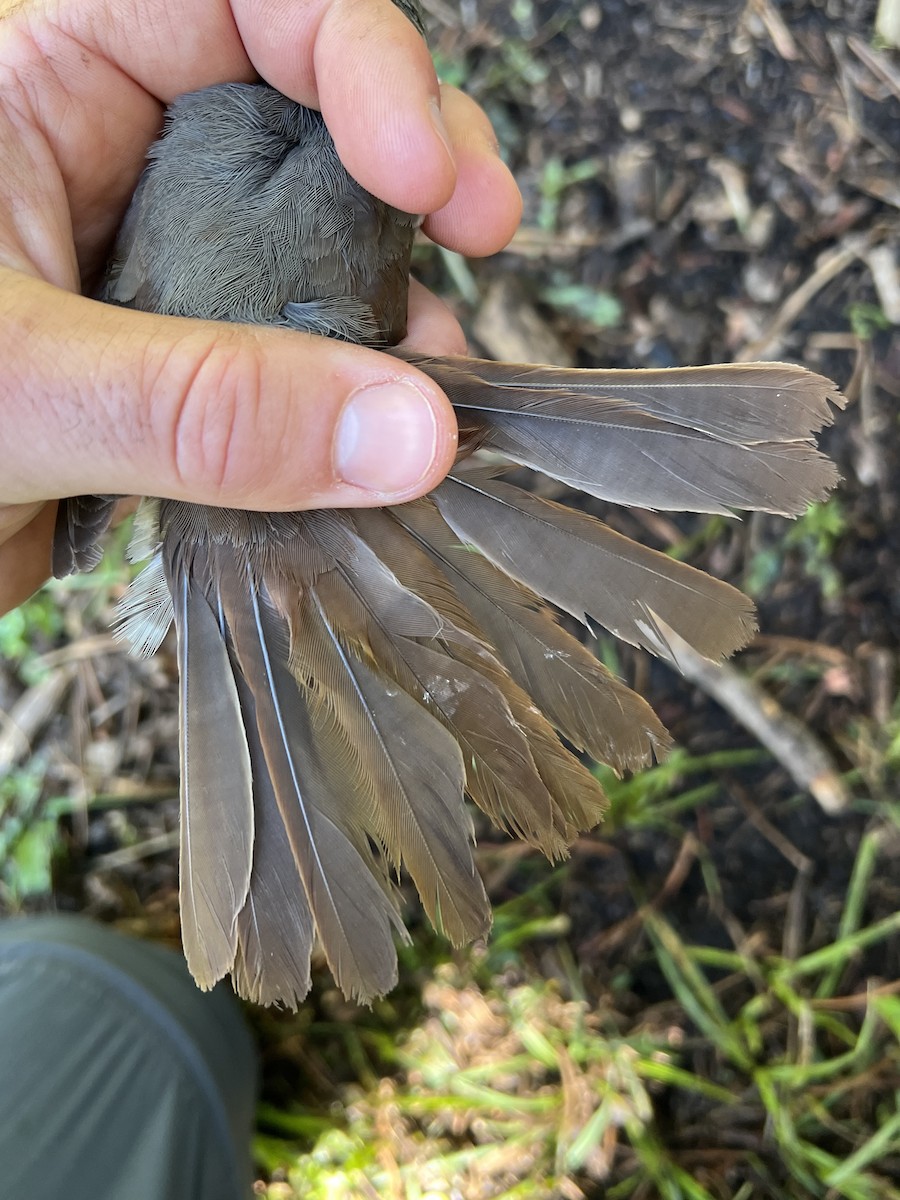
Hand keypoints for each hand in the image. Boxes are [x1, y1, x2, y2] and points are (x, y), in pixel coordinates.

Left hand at [0, 0, 521, 611]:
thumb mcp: (13, 385)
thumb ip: (206, 407)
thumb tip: (405, 431)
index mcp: (43, 77)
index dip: (355, 55)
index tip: (421, 171)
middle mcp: (115, 155)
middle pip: (308, 104)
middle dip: (411, 160)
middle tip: (477, 232)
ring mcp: (155, 265)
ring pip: (312, 242)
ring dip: (390, 298)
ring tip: (436, 370)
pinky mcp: (175, 368)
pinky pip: (288, 358)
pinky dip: (345, 399)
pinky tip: (378, 441)